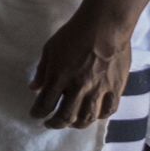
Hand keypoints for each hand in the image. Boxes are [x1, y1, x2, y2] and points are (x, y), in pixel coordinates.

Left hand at [28, 12, 130, 129]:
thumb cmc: (73, 34)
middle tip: (51, 124)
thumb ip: (42, 71)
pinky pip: (108, 110)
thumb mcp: (50, 49)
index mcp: (58, 77)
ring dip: (76, 125)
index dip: (38, 113)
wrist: (104, 26)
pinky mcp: (115, 88)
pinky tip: (93, 115)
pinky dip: (99, 117)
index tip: (35, 115)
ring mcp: (98, 89)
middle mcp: (78, 87)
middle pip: (65, 116)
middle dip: (55, 124)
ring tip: (71, 123)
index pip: (45, 104)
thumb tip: (33, 88)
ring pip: (87, 118)